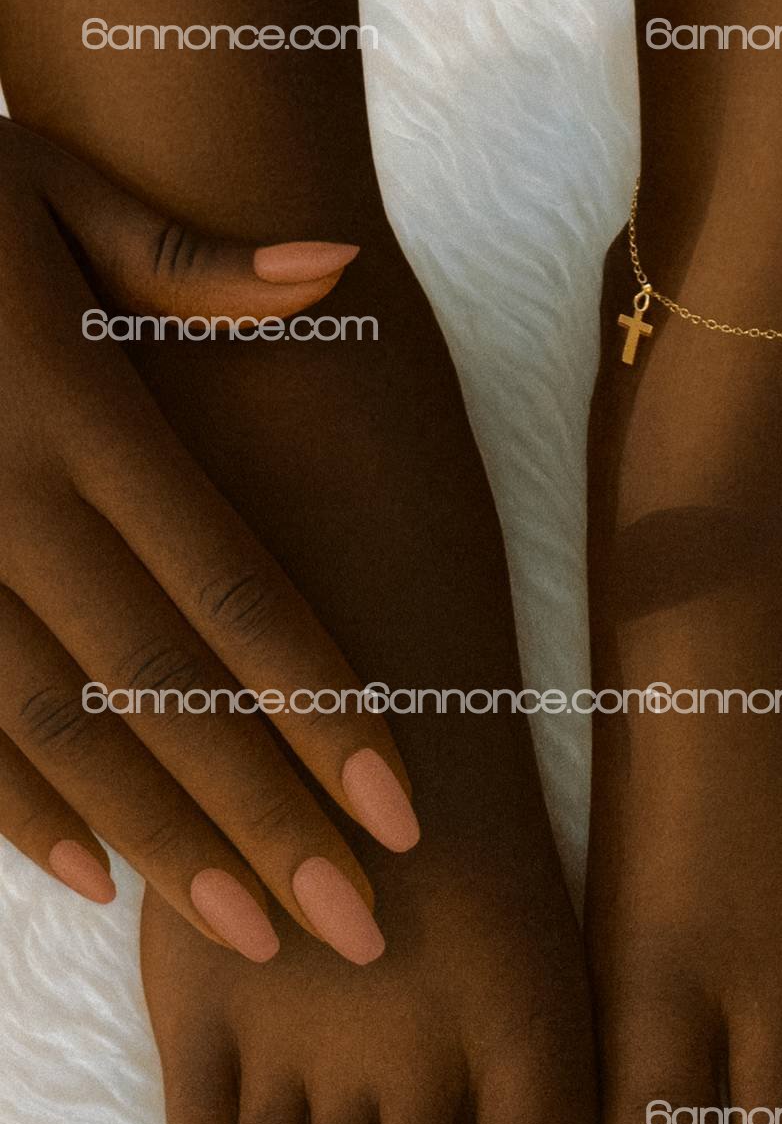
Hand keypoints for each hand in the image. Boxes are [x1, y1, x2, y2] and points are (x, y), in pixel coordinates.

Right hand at [0, 118, 418, 964]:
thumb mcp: (49, 189)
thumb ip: (189, 261)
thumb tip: (339, 269)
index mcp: (82, 415)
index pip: (233, 590)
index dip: (323, 709)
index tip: (401, 814)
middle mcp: (10, 502)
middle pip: (164, 689)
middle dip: (266, 817)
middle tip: (358, 927)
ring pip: (58, 730)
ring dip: (162, 843)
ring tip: (256, 934)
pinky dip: (18, 806)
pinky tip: (95, 879)